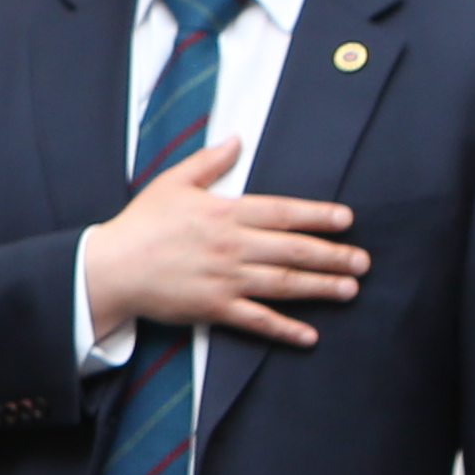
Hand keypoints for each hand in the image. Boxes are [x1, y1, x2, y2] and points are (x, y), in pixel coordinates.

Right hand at [79, 138, 365, 350]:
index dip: (318, 216)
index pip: (283, 212)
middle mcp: (232, 246)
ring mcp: (226, 279)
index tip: (346, 220)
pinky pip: (258, 321)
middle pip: (294, 250)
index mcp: (225, 213)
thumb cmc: (141, 225)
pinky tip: (309, 335)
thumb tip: (236, 139)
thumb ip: (209, 161)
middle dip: (333, 256)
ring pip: (284, 284)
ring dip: (321, 288)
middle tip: (362, 261)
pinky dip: (285, 330)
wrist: (112, 268)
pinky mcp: (215, 308)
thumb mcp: (172, 182)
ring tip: (350, 290)